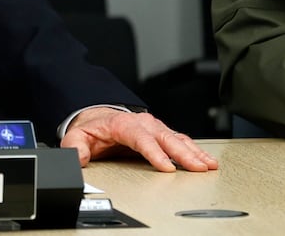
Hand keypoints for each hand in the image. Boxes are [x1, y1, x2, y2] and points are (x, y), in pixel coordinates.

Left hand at [60, 107, 219, 171]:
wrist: (99, 116)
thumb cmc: (93, 128)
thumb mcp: (78, 136)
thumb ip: (76, 147)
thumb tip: (79, 158)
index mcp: (124, 125)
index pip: (142, 139)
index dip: (155, 153)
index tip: (166, 167)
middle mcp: (144, 124)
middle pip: (166, 138)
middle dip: (184, 154)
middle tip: (198, 167)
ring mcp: (155, 128)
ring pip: (178, 139)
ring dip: (194, 152)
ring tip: (208, 164)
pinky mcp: (161, 134)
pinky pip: (181, 140)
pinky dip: (194, 150)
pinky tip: (206, 159)